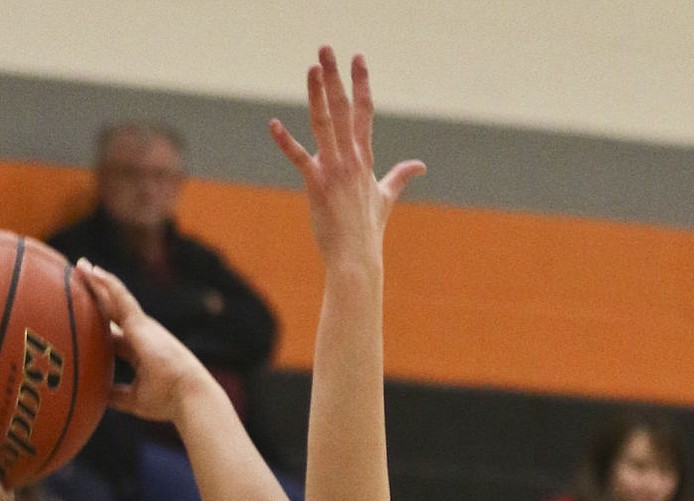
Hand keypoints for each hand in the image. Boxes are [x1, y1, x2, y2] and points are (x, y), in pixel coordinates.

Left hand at [78, 263, 210, 425]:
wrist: (187, 395)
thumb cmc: (167, 400)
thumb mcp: (134, 398)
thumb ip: (116, 394)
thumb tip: (96, 395)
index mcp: (139, 350)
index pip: (114, 333)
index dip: (98, 324)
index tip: (82, 314)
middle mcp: (141, 334)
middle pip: (112, 311)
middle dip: (97, 295)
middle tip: (79, 277)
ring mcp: (142, 326)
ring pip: (115, 299)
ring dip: (98, 282)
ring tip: (81, 266)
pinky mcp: (141, 323)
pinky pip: (121, 297)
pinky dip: (107, 284)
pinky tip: (94, 272)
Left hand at [269, 47, 424, 269]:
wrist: (356, 259)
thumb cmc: (368, 231)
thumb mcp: (386, 199)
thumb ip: (400, 177)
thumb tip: (420, 166)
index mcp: (365, 159)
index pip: (364, 113)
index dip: (361, 84)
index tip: (358, 58)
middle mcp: (351, 159)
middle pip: (343, 109)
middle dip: (336, 78)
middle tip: (327, 49)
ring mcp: (334, 171)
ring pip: (324, 124)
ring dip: (317, 95)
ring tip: (312, 68)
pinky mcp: (317, 185)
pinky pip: (299, 158)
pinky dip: (285, 142)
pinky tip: (273, 124)